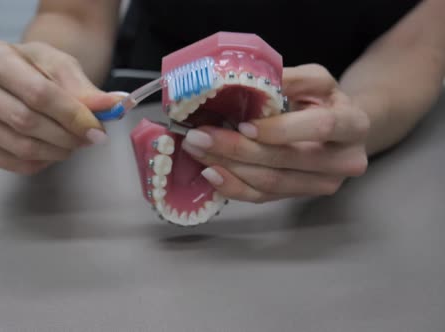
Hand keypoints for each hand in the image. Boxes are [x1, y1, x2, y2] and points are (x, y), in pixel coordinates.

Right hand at [0, 41, 122, 173]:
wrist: (21, 74)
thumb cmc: (40, 69)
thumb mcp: (64, 68)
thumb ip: (85, 89)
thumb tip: (112, 105)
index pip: (36, 93)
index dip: (71, 114)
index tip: (97, 127)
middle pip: (25, 121)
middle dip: (65, 134)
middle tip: (90, 137)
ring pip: (21, 146)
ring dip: (57, 150)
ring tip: (75, 142)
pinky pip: (14, 164)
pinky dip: (43, 162)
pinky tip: (54, 150)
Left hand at [181, 64, 369, 202]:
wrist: (340, 131)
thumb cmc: (323, 101)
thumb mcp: (315, 80)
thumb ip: (290, 78)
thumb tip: (249, 80)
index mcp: (353, 124)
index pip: (319, 127)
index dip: (280, 129)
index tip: (243, 124)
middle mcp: (344, 161)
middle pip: (286, 160)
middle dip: (238, 149)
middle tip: (199, 136)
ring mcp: (323, 184)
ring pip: (271, 182)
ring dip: (228, 167)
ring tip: (197, 150)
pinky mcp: (301, 196)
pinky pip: (264, 197)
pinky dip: (234, 186)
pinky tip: (211, 172)